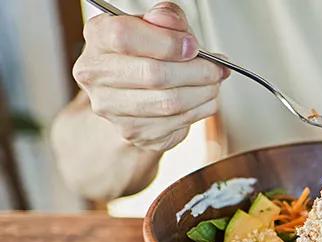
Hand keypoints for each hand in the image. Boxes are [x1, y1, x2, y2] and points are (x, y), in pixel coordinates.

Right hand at [73, 2, 227, 151]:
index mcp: (98, 37)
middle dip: (195, 71)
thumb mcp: (157, 27)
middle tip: (215, 68)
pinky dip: (200, 110)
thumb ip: (166, 18)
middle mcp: (96, 73)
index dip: (167, 42)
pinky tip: (204, 100)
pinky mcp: (132, 132)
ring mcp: (110, 107)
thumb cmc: (146, 56)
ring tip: (213, 83)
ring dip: (202, 92)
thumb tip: (172, 22)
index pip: (124, 36)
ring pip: (168, 102)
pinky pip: (175, 122)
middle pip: (153, 74)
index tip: (193, 46)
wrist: (132, 97)